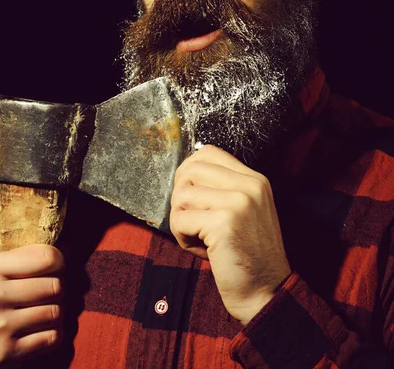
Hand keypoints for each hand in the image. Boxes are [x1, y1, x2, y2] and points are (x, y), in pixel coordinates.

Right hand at [0, 244, 64, 366]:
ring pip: (56, 312)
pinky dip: (53, 334)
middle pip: (56, 286)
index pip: (48, 258)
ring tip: (44, 310)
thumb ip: (21, 255)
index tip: (55, 266)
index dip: (58, 261)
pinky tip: (41, 329)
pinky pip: (51, 337)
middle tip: (49, 292)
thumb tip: (66, 247)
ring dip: (55, 312)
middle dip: (57, 289)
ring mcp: (1, 326)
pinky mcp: (5, 353)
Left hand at [170, 145, 290, 325]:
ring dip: (180, 219)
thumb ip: (220, 188)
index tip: (190, 195)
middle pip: (191, 169)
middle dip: (180, 196)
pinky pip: (180, 219)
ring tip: (197, 237)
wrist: (266, 293)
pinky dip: (181, 236)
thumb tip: (184, 172)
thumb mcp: (242, 211)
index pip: (209, 152)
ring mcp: (239, 202)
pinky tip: (199, 249)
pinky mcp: (224, 222)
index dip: (189, 171)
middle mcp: (249, 185)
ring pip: (181, 194)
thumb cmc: (245, 254)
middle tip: (190, 219)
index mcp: (254, 179)